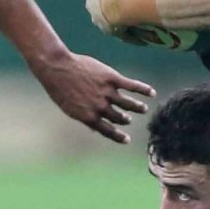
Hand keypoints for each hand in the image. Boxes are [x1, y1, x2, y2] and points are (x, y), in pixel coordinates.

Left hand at [31, 51, 154, 144]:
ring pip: (128, 103)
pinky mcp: (111, 78)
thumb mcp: (70, 108)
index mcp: (90, 117)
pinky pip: (131, 86)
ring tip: (143, 109)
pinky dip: (143, 90)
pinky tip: (151, 92)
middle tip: (129, 119)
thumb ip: (85, 118)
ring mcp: (107, 92)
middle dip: (125, 120)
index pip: (108, 131)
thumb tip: (94, 129)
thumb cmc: (60, 88)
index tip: (127, 140)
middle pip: (119, 117)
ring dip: (137, 107)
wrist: (58, 68)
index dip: (119, 136)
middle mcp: (101, 107)